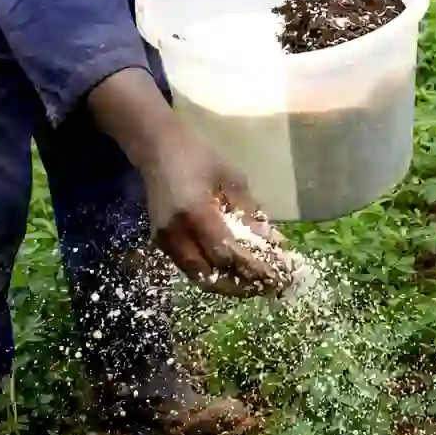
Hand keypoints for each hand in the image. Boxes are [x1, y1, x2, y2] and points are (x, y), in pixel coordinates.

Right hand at [138, 121, 290, 297]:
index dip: (252, 268)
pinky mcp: (161, 242)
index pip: (226, 253)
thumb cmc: (199, 156)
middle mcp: (177, 232)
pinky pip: (189, 268)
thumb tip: (272, 242)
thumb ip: (250, 212)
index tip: (277, 274)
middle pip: (210, 275)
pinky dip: (212, 274)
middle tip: (267, 286)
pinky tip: (232, 271)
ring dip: (226, 284)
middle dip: (241, 286)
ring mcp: (165, 239)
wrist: (158, 149)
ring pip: (198, 277)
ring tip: (253, 283)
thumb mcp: (232, 179)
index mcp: (196, 212)